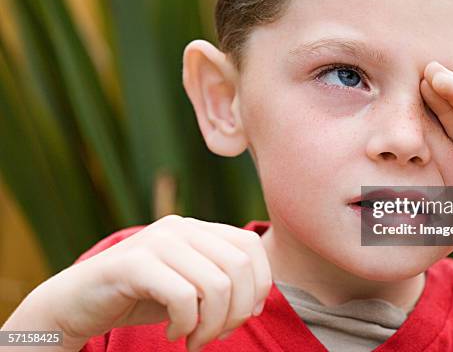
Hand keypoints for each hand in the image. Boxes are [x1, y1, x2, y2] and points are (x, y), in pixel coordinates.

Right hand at [2, 215, 271, 351]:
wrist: (78, 302)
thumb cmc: (142, 297)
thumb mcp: (190, 286)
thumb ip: (221, 283)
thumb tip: (258, 304)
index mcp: (198, 229)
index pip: (251, 245)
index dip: (259, 284)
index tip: (246, 315)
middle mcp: (181, 228)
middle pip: (239, 267)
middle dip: (237, 312)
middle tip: (216, 336)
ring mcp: (157, 242)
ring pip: (216, 285)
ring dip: (211, 326)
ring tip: (194, 341)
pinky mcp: (134, 263)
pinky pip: (183, 297)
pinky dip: (185, 325)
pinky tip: (172, 334)